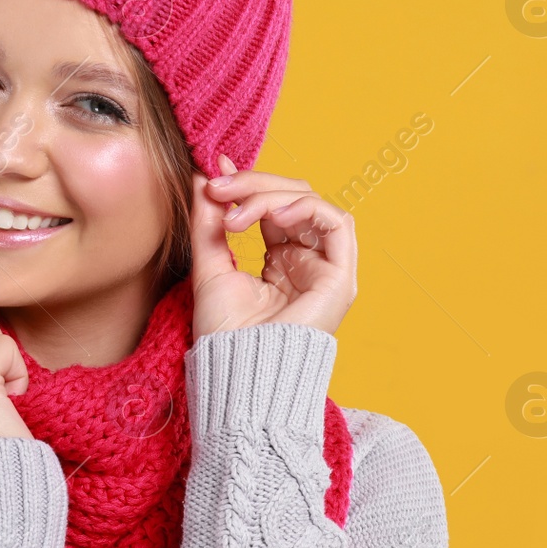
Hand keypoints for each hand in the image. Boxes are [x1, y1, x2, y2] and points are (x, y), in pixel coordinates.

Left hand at [190, 154, 357, 337]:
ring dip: (273, 195)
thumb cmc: (225, 336)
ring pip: (313, 204)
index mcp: (281, 261)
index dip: (248, 185)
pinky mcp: (340, 277)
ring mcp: (326, 268)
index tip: (214, 175)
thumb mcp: (209, 267)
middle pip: (294, 198)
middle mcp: (307, 261)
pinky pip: (338, 223)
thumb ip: (209, 224)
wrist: (237, 372)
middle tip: (219, 189)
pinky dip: (306, 208)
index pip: (274, 206)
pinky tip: (274, 216)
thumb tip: (205, 178)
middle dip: (254, 185)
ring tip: (238, 213)